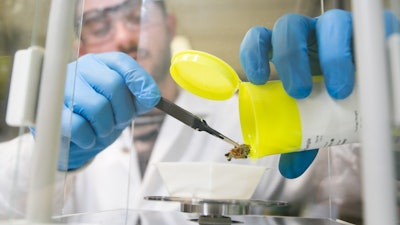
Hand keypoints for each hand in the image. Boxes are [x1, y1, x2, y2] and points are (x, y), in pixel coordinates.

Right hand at [59, 52, 160, 170]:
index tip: (152, 98)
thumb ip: (140, 98)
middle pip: (113, 85)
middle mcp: (79, 69)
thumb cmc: (100, 116)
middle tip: (120, 122)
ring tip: (102, 130)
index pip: (122, 62)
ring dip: (106, 127)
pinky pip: (78, 126)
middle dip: (124, 111)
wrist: (70, 138)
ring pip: (97, 107)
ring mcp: (62, 88)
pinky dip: (89, 138)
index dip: (140, 79)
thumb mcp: (124, 105)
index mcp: (100, 64)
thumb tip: (152, 96)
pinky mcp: (51, 112)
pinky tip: (87, 138)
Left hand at [239, 9, 352, 177]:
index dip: (254, 53)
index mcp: (288, 55)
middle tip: (299, 92)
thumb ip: (301, 139)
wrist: (369, 91)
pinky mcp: (360, 30)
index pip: (261, 41)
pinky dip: (351, 51)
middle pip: (288, 29)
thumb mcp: (316, 118)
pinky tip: (356, 72)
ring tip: (336, 90)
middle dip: (290, 60)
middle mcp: (308, 37)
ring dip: (328, 57)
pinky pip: (355, 27)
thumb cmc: (336, 100)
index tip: (258, 79)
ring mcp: (334, 30)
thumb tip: (288, 170)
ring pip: (323, 23)